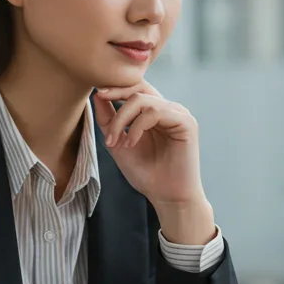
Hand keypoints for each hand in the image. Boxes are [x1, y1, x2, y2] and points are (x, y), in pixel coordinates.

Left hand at [92, 82, 215, 243]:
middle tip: (100, 99)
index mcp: (154, 112)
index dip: (115, 87)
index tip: (97, 93)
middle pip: (139, 86)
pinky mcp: (186, 123)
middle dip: (116, 92)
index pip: (135, 88)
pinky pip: (157, 112)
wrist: (166, 197)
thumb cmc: (146, 174)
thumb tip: (97, 95)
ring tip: (114, 141)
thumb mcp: (118, 143)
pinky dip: (138, 126)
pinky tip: (130, 143)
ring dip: (122, 118)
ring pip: (143, 99)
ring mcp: (178, 114)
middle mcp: (167, 109)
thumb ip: (109, 120)